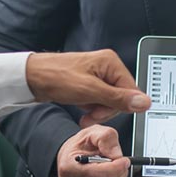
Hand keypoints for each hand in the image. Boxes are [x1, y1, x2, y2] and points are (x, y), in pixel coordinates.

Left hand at [26, 49, 150, 127]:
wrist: (31, 78)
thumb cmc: (56, 77)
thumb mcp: (89, 91)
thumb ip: (118, 98)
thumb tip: (144, 102)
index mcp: (111, 63)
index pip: (131, 90)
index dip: (119, 106)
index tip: (103, 112)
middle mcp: (106, 67)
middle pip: (121, 97)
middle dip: (105, 110)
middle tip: (90, 114)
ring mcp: (97, 75)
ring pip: (109, 101)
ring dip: (97, 111)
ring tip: (83, 113)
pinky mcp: (89, 83)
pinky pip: (99, 100)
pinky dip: (91, 108)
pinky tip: (81, 108)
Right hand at [56, 125, 129, 176]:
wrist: (70, 158)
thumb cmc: (80, 147)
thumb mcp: (93, 132)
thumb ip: (106, 138)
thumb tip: (115, 154)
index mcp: (68, 167)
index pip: (96, 175)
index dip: (115, 168)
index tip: (124, 160)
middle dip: (118, 175)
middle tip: (119, 165)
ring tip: (111, 172)